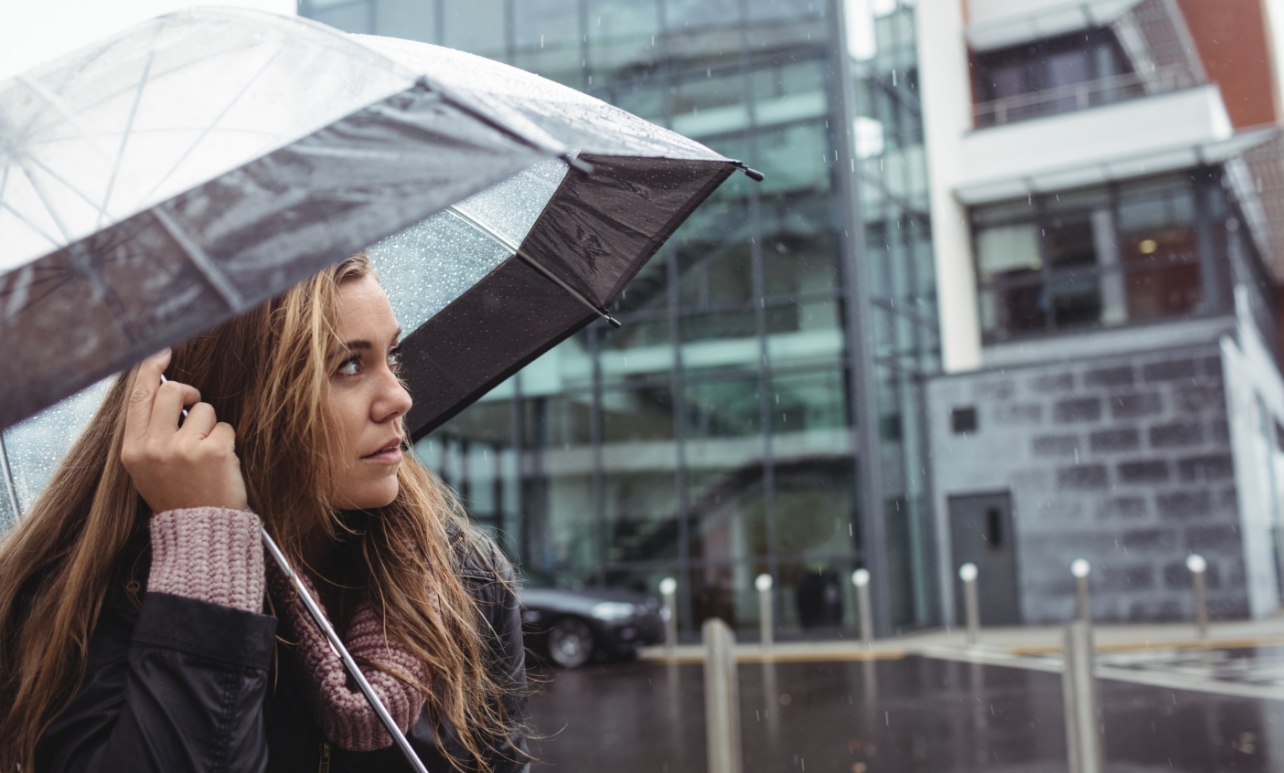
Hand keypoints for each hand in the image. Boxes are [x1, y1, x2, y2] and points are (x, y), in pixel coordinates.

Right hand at [120, 349, 247, 512]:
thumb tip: (161, 387)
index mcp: (133, 450)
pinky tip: (220, 464)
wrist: (200, 532)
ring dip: (212, 426)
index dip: (150, 369)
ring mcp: (184, 449)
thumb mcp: (147, 468)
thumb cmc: (177, 496)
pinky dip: (227, 441)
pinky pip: (225, 427)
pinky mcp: (214, 452)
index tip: (162, 351)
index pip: (138, 397)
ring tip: (206, 455)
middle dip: (190, 394)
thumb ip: (149, 431)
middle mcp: (154, 447)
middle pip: (173, 392)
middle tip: (196, 409)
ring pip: (205, 409)